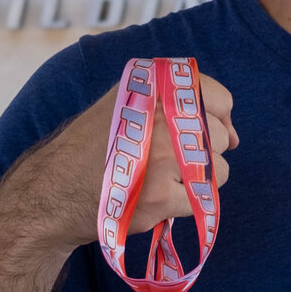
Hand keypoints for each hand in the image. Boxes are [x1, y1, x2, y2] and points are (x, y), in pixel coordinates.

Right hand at [13, 69, 237, 252]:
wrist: (55, 191)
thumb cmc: (97, 150)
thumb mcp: (127, 105)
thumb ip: (179, 107)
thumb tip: (236, 137)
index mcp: (152, 87)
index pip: (217, 97)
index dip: (216, 119)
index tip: (200, 133)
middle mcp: (159, 115)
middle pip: (219, 137)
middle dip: (201, 154)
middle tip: (164, 163)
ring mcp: (162, 156)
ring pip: (218, 170)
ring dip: (197, 182)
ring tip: (159, 181)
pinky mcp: (161, 195)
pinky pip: (202, 200)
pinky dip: (183, 205)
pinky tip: (153, 199)